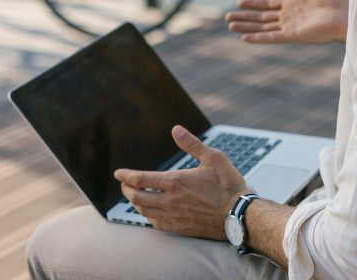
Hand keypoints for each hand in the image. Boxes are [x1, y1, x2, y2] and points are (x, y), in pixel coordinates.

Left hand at [114, 126, 250, 239]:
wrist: (238, 214)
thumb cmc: (228, 184)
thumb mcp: (213, 158)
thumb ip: (191, 144)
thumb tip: (176, 129)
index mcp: (176, 181)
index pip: (140, 179)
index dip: (126, 175)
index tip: (118, 173)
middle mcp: (170, 200)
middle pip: (136, 197)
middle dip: (126, 190)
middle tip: (125, 185)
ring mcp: (173, 216)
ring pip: (143, 211)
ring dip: (135, 203)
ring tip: (135, 196)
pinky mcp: (179, 228)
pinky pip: (155, 224)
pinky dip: (147, 216)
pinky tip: (150, 212)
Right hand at [225, 0, 348, 43]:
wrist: (346, 12)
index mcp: (294, 2)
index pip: (269, 4)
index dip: (254, 3)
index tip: (239, 2)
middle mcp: (290, 16)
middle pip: (262, 17)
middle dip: (245, 17)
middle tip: (228, 17)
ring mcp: (290, 27)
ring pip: (262, 27)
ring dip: (246, 26)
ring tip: (230, 25)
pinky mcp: (293, 36)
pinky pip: (271, 37)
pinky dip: (257, 37)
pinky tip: (244, 37)